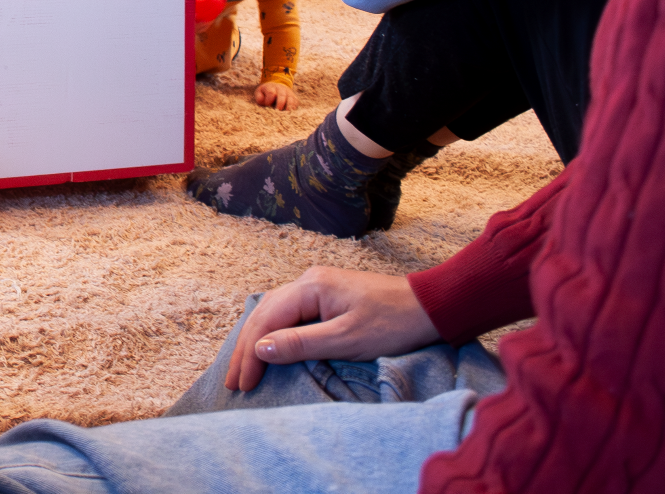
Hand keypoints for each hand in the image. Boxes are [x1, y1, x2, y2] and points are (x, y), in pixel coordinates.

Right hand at [225, 266, 440, 391]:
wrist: (431, 306)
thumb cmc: (393, 322)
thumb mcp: (347, 338)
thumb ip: (302, 343)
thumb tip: (260, 349)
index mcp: (310, 286)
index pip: (267, 320)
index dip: (251, 353)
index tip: (244, 384)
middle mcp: (308, 281)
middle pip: (265, 314)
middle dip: (246, 349)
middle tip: (234, 382)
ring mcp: (317, 287)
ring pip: (274, 313)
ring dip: (257, 341)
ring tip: (243, 368)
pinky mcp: (327, 297)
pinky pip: (289, 314)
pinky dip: (274, 334)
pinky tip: (268, 347)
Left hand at [253, 80, 298, 110]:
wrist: (276, 88)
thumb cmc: (265, 93)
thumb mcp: (259, 93)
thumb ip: (259, 98)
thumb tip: (265, 103)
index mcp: (271, 87)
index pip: (271, 93)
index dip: (269, 101)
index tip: (267, 105)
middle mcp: (281, 89)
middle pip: (282, 96)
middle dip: (279, 105)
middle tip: (276, 112)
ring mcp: (289, 93)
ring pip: (291, 100)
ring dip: (287, 108)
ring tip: (284, 115)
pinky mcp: (295, 98)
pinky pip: (296, 103)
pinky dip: (293, 109)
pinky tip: (288, 114)